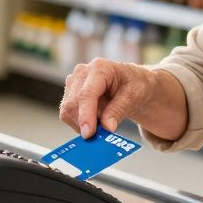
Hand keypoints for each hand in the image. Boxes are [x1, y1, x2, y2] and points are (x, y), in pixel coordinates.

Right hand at [58, 59, 184, 139]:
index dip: (86, 115)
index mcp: (100, 69)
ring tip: (103, 119)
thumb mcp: (134, 96)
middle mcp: (82, 73)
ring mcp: (73, 83)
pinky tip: (96, 118)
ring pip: (67, 111)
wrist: (132, 83)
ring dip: (83, 123)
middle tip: (101, 134)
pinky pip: (68, 115)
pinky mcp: (69, 94)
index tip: (88, 134)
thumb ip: (119, 110)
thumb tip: (107, 127)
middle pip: (72, 104)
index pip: (86, 94)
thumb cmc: (135, 85)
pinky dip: (81, 122)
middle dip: (85, 123)